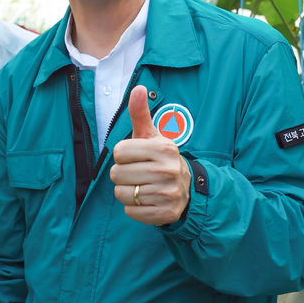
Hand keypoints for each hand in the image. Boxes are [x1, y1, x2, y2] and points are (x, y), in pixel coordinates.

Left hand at [109, 85, 190, 225]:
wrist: (186, 188)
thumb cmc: (160, 158)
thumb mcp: (152, 135)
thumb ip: (140, 113)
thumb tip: (138, 88)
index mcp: (164, 148)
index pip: (119, 152)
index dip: (123, 155)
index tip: (136, 157)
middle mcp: (168, 170)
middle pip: (117, 174)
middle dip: (122, 175)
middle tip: (138, 174)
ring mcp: (168, 193)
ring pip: (122, 194)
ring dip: (127, 192)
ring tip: (143, 187)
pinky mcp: (165, 213)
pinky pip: (130, 211)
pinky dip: (134, 208)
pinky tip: (147, 200)